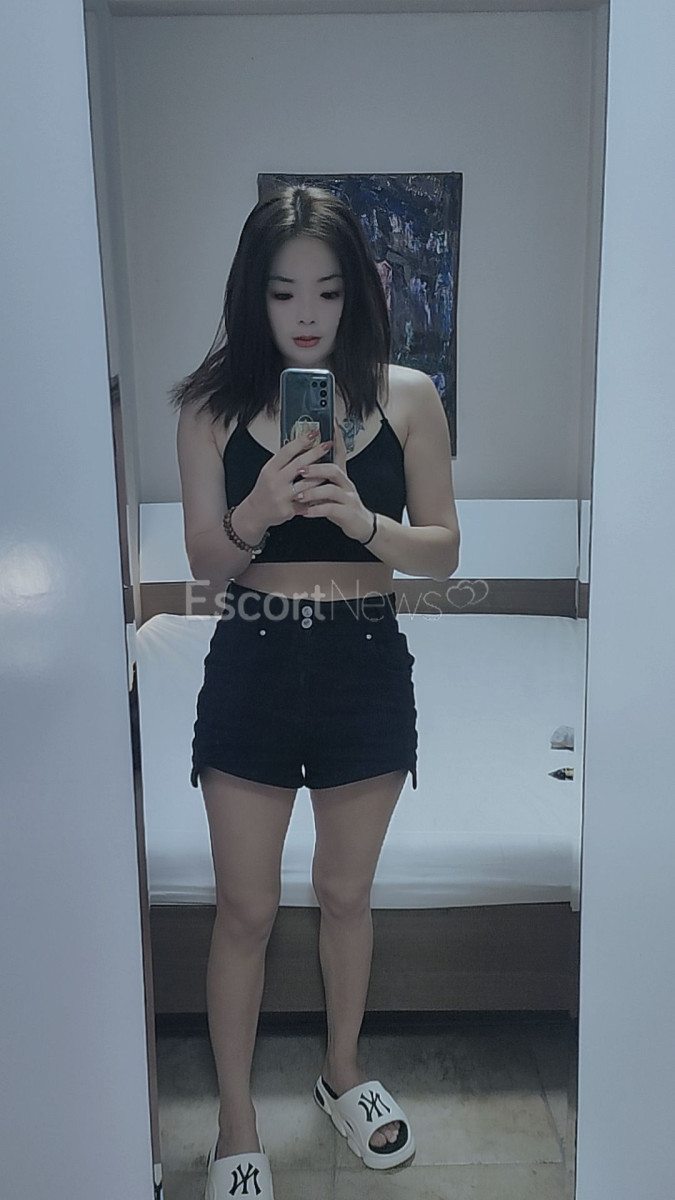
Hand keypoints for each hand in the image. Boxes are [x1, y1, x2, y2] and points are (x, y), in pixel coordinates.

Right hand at [247, 428, 333, 527]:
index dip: (301, 441)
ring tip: (332, 467)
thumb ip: (284, 461)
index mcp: (270, 469)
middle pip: (299, 464)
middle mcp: (275, 482)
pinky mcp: (289, 510)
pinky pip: (308, 500)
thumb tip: (301, 444)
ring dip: (321, 474)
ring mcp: (282, 497)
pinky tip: (326, 488)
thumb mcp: (269, 472)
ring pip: (307, 483)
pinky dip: (317, 493)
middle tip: (327, 444)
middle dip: (316, 452)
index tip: (314, 432)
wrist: (256, 512)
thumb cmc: (265, 490)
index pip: (287, 451)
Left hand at [293, 417, 374, 542]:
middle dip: (316, 468)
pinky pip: (331, 509)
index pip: (341, 452)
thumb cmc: (342, 507)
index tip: (331, 423)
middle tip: (300, 470)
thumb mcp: (332, 490)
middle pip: (334, 470)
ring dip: (312, 491)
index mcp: (341, 476)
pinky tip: (304, 512)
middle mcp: (346, 484)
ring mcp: (349, 498)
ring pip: (331, 490)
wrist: (361, 525)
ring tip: (298, 495)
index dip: (337, 438)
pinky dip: (316, 510)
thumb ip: (321, 479)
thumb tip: (303, 466)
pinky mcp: (347, 513)